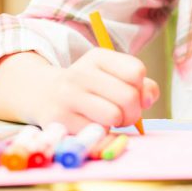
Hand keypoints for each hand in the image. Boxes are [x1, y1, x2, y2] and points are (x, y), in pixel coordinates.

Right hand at [42, 48, 159, 131]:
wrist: (44, 94)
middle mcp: (81, 72)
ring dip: (116, 123)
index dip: (141, 88)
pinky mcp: (61, 120)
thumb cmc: (91, 87)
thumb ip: (142, 85)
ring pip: (114, 116)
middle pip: (129, 97)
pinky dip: (100, 133)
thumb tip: (147, 99)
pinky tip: (90, 124)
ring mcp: (68, 96)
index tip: (131, 92)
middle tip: (123, 114)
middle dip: (133, 112)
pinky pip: (97, 132)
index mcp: (98, 57)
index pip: (136, 71)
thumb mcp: (113, 76)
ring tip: (107, 119)